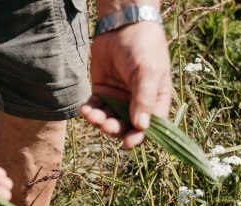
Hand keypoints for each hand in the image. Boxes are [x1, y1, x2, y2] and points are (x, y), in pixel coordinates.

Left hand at [79, 22, 171, 148]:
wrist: (123, 26)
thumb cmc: (143, 47)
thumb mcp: (148, 72)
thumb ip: (144, 99)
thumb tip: (141, 126)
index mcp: (155, 101)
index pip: (149, 127)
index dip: (138, 138)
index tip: (127, 143)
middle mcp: (137, 104)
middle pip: (126, 127)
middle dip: (115, 129)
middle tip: (106, 125)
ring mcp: (118, 99)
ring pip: (108, 119)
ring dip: (100, 122)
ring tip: (92, 116)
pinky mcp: (102, 92)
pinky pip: (95, 108)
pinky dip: (89, 112)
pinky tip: (85, 110)